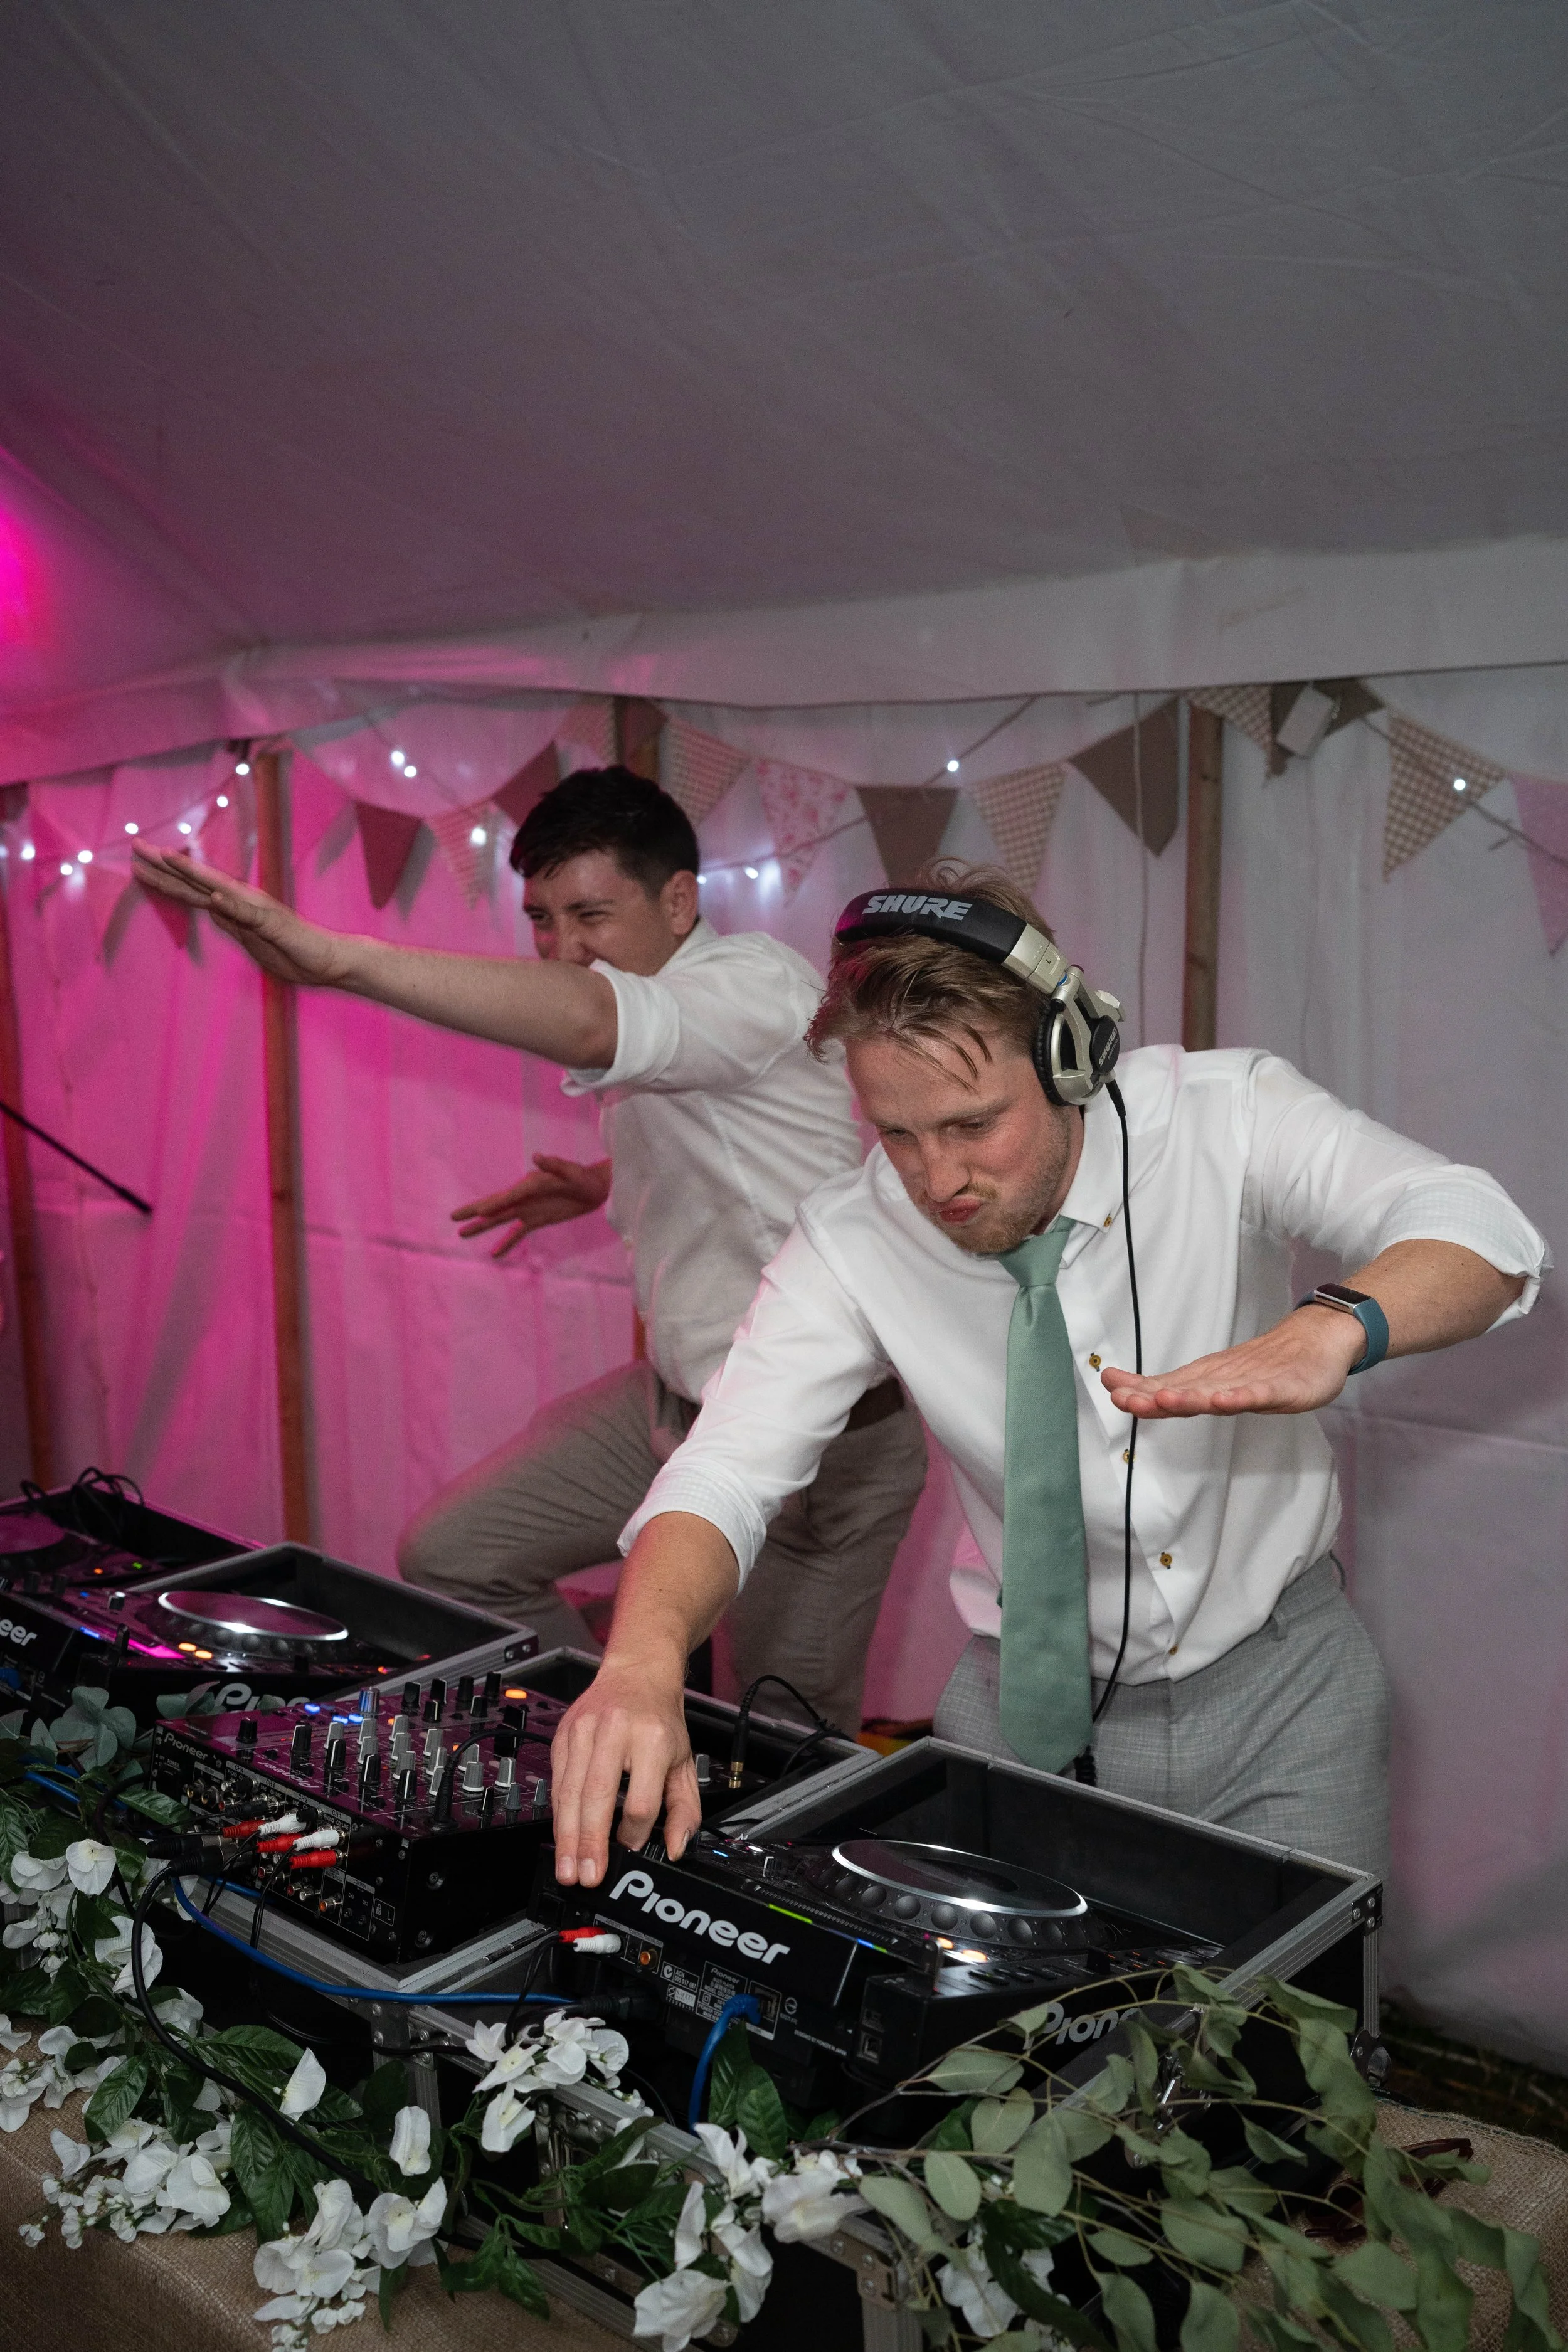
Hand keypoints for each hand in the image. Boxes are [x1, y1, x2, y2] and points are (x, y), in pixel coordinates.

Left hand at [132, 847, 349, 986]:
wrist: (329, 961)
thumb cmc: (293, 951)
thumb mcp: (251, 938)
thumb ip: (231, 921)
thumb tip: (210, 907)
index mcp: (235, 906)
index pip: (191, 889)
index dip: (164, 876)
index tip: (137, 861)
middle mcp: (243, 900)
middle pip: (196, 881)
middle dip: (164, 864)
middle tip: (135, 845)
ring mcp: (258, 910)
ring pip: (219, 887)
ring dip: (193, 873)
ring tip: (168, 857)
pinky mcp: (273, 924)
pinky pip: (250, 915)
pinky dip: (232, 905)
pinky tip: (216, 896)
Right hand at [452, 1157, 611, 1257]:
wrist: (594, 1189)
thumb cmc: (583, 1177)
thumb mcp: (571, 1171)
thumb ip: (554, 1165)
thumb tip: (537, 1157)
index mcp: (529, 1183)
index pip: (508, 1196)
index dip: (495, 1204)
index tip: (479, 1213)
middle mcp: (524, 1195)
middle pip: (494, 1205)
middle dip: (473, 1211)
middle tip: (452, 1217)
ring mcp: (528, 1208)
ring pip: (500, 1219)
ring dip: (481, 1226)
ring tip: (462, 1233)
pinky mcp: (536, 1219)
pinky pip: (517, 1232)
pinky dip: (506, 1242)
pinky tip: (494, 1253)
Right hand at [549, 1658, 700, 1887]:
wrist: (638, 1674)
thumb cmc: (660, 1720)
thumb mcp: (685, 1761)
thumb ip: (685, 1809)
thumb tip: (676, 1847)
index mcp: (652, 1739)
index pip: (640, 1800)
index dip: (634, 1832)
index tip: (630, 1849)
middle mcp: (616, 1732)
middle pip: (598, 1796)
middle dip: (590, 1842)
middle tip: (587, 1875)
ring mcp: (585, 1731)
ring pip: (570, 1792)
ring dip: (567, 1836)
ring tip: (568, 1868)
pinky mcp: (564, 1734)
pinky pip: (557, 1782)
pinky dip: (558, 1813)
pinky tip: (561, 1836)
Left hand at [1101, 1305, 1366, 1418]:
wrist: (1315, 1341)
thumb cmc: (1266, 1366)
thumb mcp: (1221, 1381)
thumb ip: (1183, 1389)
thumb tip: (1140, 1394)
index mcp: (1207, 1379)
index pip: (1166, 1385)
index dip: (1138, 1389)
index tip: (1109, 1386)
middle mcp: (1222, 1378)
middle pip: (1184, 1389)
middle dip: (1152, 1395)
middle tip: (1123, 1397)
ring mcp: (1251, 1382)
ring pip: (1216, 1391)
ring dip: (1188, 1397)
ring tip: (1163, 1400)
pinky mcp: (1280, 1388)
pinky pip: (1258, 1394)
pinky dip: (1240, 1397)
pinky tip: (1224, 1400)